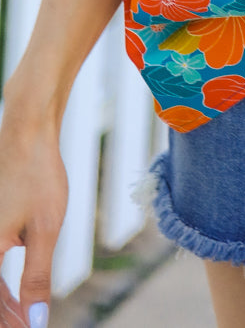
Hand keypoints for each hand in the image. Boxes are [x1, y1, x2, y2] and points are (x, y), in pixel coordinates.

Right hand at [0, 101, 67, 327]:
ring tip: (24, 313)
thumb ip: (36, 277)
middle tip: (27, 324)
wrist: (27, 131)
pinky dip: (0, 282)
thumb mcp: (45, 229)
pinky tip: (16, 291)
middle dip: (6, 314)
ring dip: (3, 301)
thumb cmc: (38, 175)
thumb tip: (35, 321)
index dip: (9, 323)